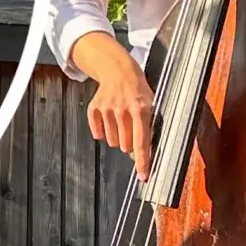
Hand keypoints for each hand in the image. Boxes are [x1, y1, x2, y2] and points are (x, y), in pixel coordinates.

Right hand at [84, 50, 155, 179]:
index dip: (142, 161)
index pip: (142, 142)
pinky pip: (97, 133)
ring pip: (111, 141)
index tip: (143, 176)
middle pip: (125, 145)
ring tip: (121, 121)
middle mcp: (123, 111)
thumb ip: (148, 127)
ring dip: (117, 137)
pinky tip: (109, 120)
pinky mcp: (94, 109)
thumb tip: (142, 153)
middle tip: (131, 130)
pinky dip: (102, 131)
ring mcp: (107, 109)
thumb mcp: (151, 104)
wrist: (118, 70)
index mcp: (141, 110)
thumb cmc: (138, 89)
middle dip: (129, 144)